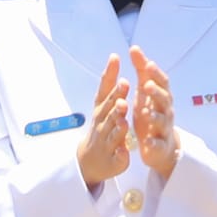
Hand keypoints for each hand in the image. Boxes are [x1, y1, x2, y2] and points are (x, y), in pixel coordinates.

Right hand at [77, 53, 131, 187]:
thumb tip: (114, 56)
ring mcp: (107, 142)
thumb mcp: (104, 103)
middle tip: (124, 85)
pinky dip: (120, 154)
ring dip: (118, 126)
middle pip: (110, 110)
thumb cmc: (101, 126)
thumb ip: (110, 83)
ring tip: (123, 119)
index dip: (110, 74)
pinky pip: (118, 157)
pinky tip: (124, 151)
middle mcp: (102, 124)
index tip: (115, 58)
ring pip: (113, 133)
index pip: (105, 89)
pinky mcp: (115, 160)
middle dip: (116, 98)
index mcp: (102, 110)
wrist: (91, 161)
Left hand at [129, 46, 180, 178]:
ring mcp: (163, 128)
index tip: (147, 63)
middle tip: (146, 85)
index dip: (156, 73)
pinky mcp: (160, 146)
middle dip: (156, 92)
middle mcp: (165, 110)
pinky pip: (158, 144)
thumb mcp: (145, 92)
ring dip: (154, 116)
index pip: (162, 82)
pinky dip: (154, 143)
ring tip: (145, 112)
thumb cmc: (151, 113)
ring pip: (162, 121)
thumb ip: (141, 71)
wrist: (161, 147)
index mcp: (160, 96)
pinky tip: (147, 142)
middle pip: (164, 99)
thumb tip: (135, 48)